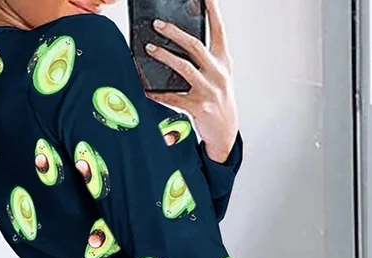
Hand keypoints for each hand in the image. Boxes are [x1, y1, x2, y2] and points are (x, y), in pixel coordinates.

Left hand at [143, 0, 237, 161]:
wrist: (225, 130)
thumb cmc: (218, 99)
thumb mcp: (219, 75)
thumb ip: (206, 58)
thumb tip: (181, 43)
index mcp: (223, 62)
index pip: (219, 30)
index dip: (212, 11)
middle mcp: (218, 73)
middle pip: (195, 46)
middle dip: (174, 32)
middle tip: (157, 24)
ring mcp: (208, 90)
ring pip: (184, 68)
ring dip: (164, 56)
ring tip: (150, 48)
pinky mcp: (198, 107)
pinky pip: (173, 97)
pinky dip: (157, 93)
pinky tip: (146, 88)